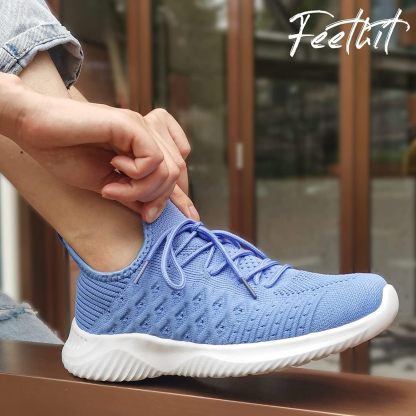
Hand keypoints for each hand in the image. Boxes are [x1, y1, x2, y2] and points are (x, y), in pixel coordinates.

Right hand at [0, 74, 198, 221]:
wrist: (35, 132)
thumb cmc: (66, 155)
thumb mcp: (107, 184)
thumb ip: (133, 195)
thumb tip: (153, 212)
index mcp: (143, 146)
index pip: (176, 170)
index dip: (183, 195)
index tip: (190, 217)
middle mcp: (147, 134)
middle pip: (177, 173)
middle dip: (160, 199)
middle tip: (139, 209)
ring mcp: (140, 127)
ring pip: (169, 170)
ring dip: (142, 190)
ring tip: (114, 189)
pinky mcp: (130, 123)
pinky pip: (152, 161)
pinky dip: (135, 177)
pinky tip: (113, 170)